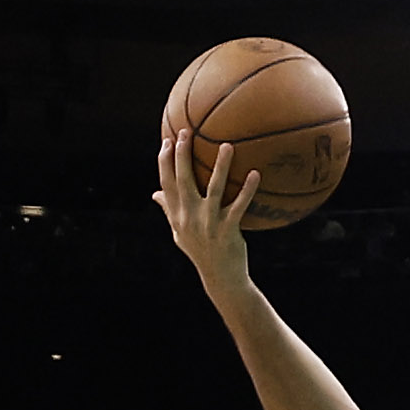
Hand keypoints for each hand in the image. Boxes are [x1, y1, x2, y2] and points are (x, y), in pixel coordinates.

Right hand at [153, 133, 258, 287]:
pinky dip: (247, 190)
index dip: (164, 161)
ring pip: (213, 188)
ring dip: (221, 166)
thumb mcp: (180, 233)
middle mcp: (190, 217)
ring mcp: (209, 223)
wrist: (220, 278)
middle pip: (183, 180)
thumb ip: (169, 210)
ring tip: (227, 145)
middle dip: (182, 155)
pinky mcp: (228, 230)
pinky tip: (255, 173)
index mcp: (178, 216)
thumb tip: (154, 193)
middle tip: (186, 132)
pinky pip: (239, 206)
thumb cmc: (201, 252)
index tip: (167, 140)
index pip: (166, 183)